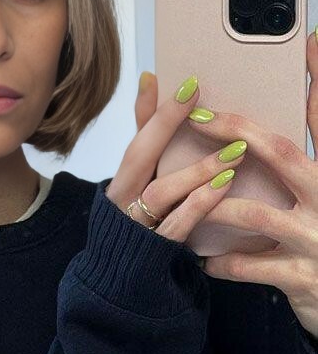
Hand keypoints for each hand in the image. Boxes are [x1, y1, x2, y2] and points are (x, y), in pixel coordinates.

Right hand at [106, 71, 247, 248]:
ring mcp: (138, 223)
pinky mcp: (157, 249)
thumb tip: (149, 79)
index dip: (158, 111)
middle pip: (140, 157)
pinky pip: (177, 226)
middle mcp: (123, 198)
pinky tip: (224, 188)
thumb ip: (146, 132)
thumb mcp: (140, 175)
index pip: (137, 137)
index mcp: (122, 178)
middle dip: (168, 125)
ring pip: (160, 192)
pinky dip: (199, 205)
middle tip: (201, 101)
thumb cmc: (140, 216)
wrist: (125, 274)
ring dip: (195, 170)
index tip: (188, 84)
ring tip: (231, 153)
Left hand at [135, 32, 317, 340]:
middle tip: (199, 117)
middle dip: (238, 133)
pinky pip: (249, 267)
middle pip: (283, 155)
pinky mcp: (300, 280)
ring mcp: (315, 241)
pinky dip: (221, 261)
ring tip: (185, 198)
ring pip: (255, 214)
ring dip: (214, 205)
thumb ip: (306, 155)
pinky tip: (202, 256)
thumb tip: (304, 94)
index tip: (308, 44)